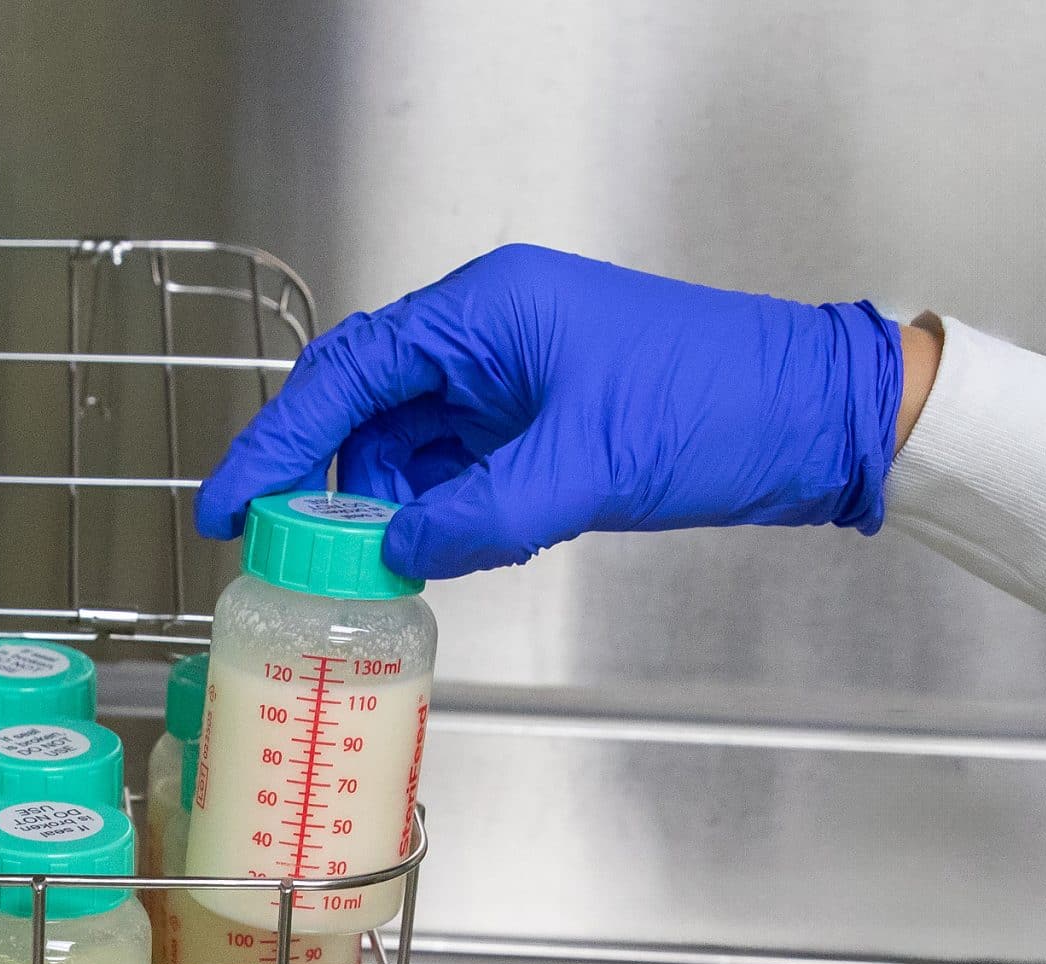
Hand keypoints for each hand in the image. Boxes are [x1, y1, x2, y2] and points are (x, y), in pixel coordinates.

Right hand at [194, 245, 905, 578]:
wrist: (818, 418)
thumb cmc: (719, 408)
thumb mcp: (583, 471)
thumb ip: (475, 516)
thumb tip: (396, 551)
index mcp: (485, 314)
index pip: (345, 376)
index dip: (275, 442)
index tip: (227, 503)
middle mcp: (487, 334)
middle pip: (364, 408)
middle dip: (326, 484)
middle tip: (290, 553)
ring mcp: (511, 376)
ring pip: (407, 445)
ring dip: (387, 508)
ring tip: (382, 568)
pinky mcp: (537, 418)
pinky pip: (455, 466)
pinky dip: (438, 512)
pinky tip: (443, 551)